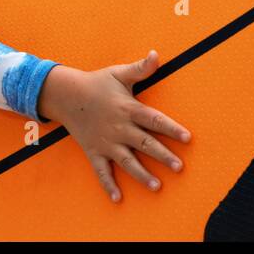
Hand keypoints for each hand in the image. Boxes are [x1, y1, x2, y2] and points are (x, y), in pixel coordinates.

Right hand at [37, 51, 190, 202]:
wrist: (65, 95)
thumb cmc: (97, 83)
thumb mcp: (119, 73)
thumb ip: (140, 68)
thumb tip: (155, 55)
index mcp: (128, 109)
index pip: (154, 120)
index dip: (172, 129)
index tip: (188, 138)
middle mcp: (119, 128)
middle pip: (145, 144)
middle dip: (163, 156)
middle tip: (179, 167)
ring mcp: (106, 142)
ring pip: (127, 161)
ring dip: (142, 174)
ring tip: (157, 186)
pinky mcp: (94, 151)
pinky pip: (101, 171)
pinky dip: (108, 185)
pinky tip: (118, 199)